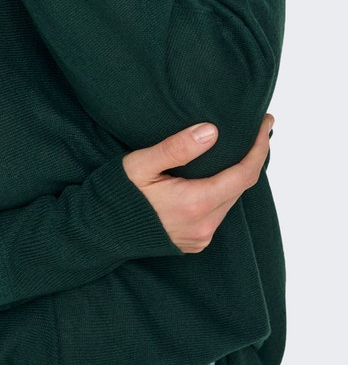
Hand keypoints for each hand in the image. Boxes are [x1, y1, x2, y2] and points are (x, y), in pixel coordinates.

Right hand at [123, 114, 273, 252]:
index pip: (243, 174)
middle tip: (257, 128)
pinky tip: (217, 174)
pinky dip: (223, 190)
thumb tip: (212, 131)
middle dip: (252, 157)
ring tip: (239, 147)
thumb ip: (176, 148)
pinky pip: (218, 211)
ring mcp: (201, 236)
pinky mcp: (194, 241)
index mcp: (195, 203)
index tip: (266, 123)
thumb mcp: (141, 163)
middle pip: (240, 187)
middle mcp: (204, 224)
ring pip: (230, 200)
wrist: (99, 231)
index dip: (259, 148)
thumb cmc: (118, 193)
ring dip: (237, 174)